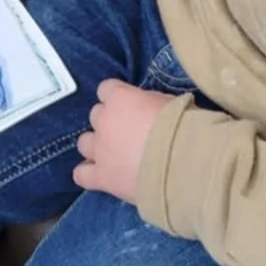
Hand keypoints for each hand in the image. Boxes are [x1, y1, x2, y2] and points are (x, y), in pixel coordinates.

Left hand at [73, 80, 170, 203]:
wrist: (183, 163)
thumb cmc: (182, 127)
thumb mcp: (169, 102)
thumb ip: (149, 103)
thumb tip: (146, 108)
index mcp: (120, 98)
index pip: (106, 89)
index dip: (118, 98)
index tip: (130, 106)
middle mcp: (104, 121)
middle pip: (96, 116)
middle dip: (110, 123)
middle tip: (129, 133)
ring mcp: (99, 150)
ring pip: (84, 143)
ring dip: (97, 146)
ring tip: (115, 155)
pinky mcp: (102, 177)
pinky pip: (82, 175)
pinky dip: (89, 174)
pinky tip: (101, 175)